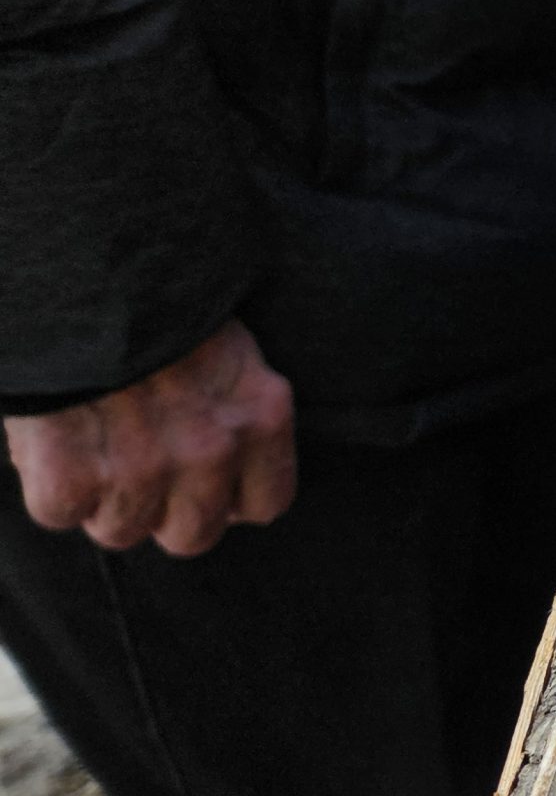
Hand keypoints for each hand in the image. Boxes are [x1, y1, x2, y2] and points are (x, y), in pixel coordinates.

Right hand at [3, 321, 295, 555]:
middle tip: (134, 463)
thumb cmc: (158, 299)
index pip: (265, 504)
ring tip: (90, 438)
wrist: (82, 259)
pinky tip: (53, 437)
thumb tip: (219, 477)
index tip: (201, 478)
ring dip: (102, 497)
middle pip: (191, 535)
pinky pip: (60, 511)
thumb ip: (231, 408)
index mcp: (261, 414)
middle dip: (161, 510)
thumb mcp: (227, 342)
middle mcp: (212, 450)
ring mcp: (142, 469)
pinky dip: (50, 483)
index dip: (228, 499)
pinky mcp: (72, 477)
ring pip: (121, 530)